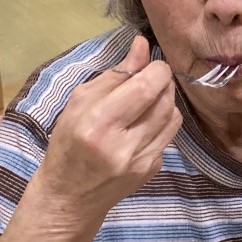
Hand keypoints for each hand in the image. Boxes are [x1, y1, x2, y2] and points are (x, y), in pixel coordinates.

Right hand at [39, 35, 182, 220]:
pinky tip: (143, 124)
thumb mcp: (79, 103)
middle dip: (162, 82)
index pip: (146, 87)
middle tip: (149, 79)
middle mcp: (124, 144)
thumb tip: (142, 46)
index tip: (150, 65)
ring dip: (165, 100)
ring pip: (173, 116)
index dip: (157, 69)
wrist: (71, 196)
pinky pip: (169, 135)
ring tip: (146, 100)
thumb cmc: (68, 144)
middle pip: (165, 100)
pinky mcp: (154, 169)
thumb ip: (114, 75)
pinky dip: (162, 122)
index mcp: (99, 123)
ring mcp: (143, 160)